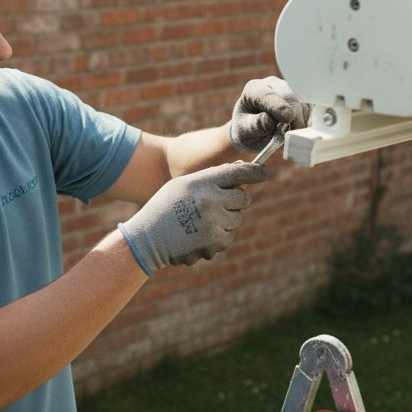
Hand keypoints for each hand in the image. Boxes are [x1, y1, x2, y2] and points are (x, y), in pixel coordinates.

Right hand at [118, 161, 267, 273]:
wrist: (147, 239)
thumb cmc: (165, 208)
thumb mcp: (184, 184)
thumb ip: (212, 177)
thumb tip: (242, 168)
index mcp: (202, 182)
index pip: (238, 172)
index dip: (255, 172)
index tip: (265, 172)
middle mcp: (211, 201)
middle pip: (243, 199)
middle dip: (237, 201)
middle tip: (218, 204)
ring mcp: (215, 224)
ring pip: (237, 220)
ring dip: (226, 221)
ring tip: (200, 221)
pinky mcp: (216, 243)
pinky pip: (229, 237)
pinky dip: (218, 237)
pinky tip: (198, 235)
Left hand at [229, 76, 309, 152]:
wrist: (252, 130)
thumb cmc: (247, 129)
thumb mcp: (244, 131)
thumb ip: (255, 125)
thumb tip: (268, 121)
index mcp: (254, 90)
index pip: (267, 95)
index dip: (278, 106)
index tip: (288, 117)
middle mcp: (273, 85)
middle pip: (289, 97)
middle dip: (295, 116)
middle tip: (295, 135)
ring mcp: (289, 91)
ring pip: (302, 103)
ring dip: (301, 120)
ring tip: (291, 136)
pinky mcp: (301, 99)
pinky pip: (310, 109)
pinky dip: (308, 121)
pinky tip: (300, 132)